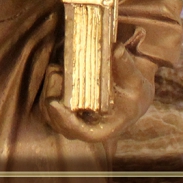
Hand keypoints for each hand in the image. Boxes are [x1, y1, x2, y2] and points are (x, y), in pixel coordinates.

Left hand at [41, 45, 155, 142]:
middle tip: (56, 73)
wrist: (131, 87)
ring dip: (49, 89)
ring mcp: (74, 118)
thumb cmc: (134, 86)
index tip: (54, 103)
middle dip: (52, 98)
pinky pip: (47, 102)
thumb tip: (117, 49)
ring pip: (50, 112)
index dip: (66, 121)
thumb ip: (125, 65)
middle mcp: (86, 126)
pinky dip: (48, 87)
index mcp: (104, 128)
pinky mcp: (65, 105)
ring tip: (56, 70)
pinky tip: (55, 70)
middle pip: (59, 123)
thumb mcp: (135, 78)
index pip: (81, 133)